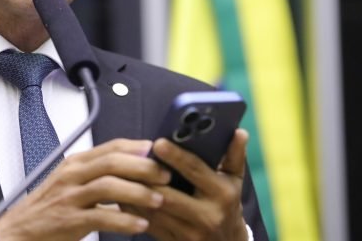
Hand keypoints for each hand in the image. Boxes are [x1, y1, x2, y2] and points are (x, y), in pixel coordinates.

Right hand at [0, 139, 170, 240]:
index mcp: (76, 163)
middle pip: (113, 162)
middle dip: (144, 168)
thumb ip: (99, 174)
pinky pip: (101, 217)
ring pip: (109, 186)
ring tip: (158, 200)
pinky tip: (140, 225)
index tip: (159, 152)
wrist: (20, 230)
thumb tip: (134, 168)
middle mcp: (72, 175)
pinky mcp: (69, 220)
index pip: (111, 147)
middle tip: (165, 176)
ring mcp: (70, 197)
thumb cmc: (49, 207)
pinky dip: (124, 221)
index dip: (138, 148)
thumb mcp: (72, 182)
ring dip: (138, 193)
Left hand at [125, 129, 249, 240]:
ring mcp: (190, 233)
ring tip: (121, 172)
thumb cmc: (228, 204)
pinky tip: (123, 193)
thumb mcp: (234, 180)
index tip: (158, 142)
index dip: (176, 157)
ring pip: (154, 211)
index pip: (195, 171)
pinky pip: (148, 224)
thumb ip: (235, 155)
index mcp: (222, 194)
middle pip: (169, 194)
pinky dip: (133, 208)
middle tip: (131, 158)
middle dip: (148, 177)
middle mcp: (207, 215)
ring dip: (136, 192)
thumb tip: (239, 131)